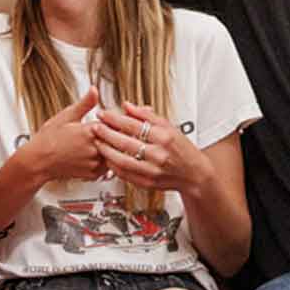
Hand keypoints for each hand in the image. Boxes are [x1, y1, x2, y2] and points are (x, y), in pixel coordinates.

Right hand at [26, 87, 107, 180]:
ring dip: (112, 148)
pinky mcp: (92, 174)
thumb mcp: (66, 116)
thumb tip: (94, 89)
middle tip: (113, 131)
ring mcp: (94, 162)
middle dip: (116, 135)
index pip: (116, 124)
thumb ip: (85, 104)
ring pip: (114, 154)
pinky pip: (107, 167)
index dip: (115, 121)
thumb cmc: (49, 138)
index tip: (112, 120)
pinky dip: (105, 161)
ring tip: (101, 143)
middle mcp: (94, 148)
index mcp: (90, 131)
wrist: (38, 161)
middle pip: (118, 140)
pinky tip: (97, 154)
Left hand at [92, 101, 212, 193]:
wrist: (194, 173)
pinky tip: (108, 158)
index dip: (115, 119)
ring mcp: (152, 170)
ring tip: (98, 142)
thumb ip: (147, 116)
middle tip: (95, 127)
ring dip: (107, 150)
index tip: (104, 114)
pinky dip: (114, 166)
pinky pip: (125, 174)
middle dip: (106, 133)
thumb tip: (127, 106)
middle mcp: (158, 154)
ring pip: (122, 160)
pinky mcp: (148, 183)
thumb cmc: (182, 149)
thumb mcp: (169, 127)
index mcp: (164, 137)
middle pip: (125, 142)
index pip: (133, 125)